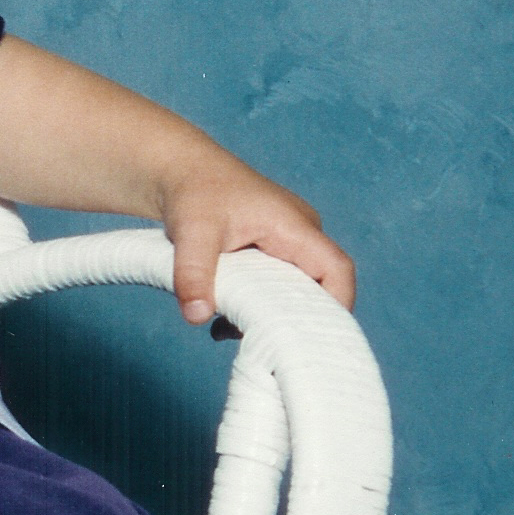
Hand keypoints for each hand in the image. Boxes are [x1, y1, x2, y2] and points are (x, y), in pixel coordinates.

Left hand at [157, 155, 355, 326]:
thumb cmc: (192, 191)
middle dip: (297, 318)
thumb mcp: (190, 232)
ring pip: (293, 289)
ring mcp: (284, 243)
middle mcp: (298, 234)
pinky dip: (254, 307)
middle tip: (265, 344)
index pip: (336, 268)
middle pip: (319, 285)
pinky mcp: (266, 252)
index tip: (313, 336)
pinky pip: (273, 286)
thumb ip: (193, 274)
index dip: (336, 304)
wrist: (177, 170)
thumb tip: (197, 316)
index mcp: (294, 225)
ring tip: (232, 332)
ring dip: (269, 314)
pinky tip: (222, 324)